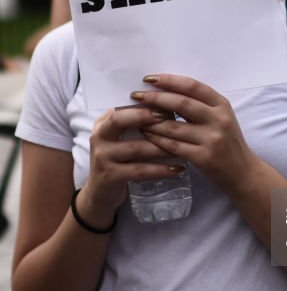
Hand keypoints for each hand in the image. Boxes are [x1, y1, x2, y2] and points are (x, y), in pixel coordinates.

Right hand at [83, 104, 181, 219]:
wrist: (101, 192)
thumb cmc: (120, 158)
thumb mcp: (123, 138)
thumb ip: (137, 123)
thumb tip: (169, 107)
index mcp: (104, 122)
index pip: (122, 104)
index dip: (143, 101)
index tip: (165, 99)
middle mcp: (99, 136)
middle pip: (119, 120)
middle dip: (145, 116)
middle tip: (170, 117)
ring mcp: (103, 157)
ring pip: (136, 148)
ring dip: (162, 146)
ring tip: (183, 146)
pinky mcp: (110, 176)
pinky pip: (140, 171)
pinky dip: (161, 169)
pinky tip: (178, 169)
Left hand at [129, 74, 256, 196]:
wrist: (243, 172)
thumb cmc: (227, 142)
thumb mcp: (220, 118)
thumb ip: (200, 106)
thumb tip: (166, 92)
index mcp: (222, 105)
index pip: (193, 86)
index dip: (170, 80)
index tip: (149, 78)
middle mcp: (218, 120)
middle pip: (182, 103)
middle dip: (155, 97)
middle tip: (136, 95)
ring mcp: (212, 139)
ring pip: (174, 126)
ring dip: (151, 121)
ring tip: (136, 116)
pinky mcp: (203, 158)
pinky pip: (173, 146)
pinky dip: (157, 139)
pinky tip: (146, 134)